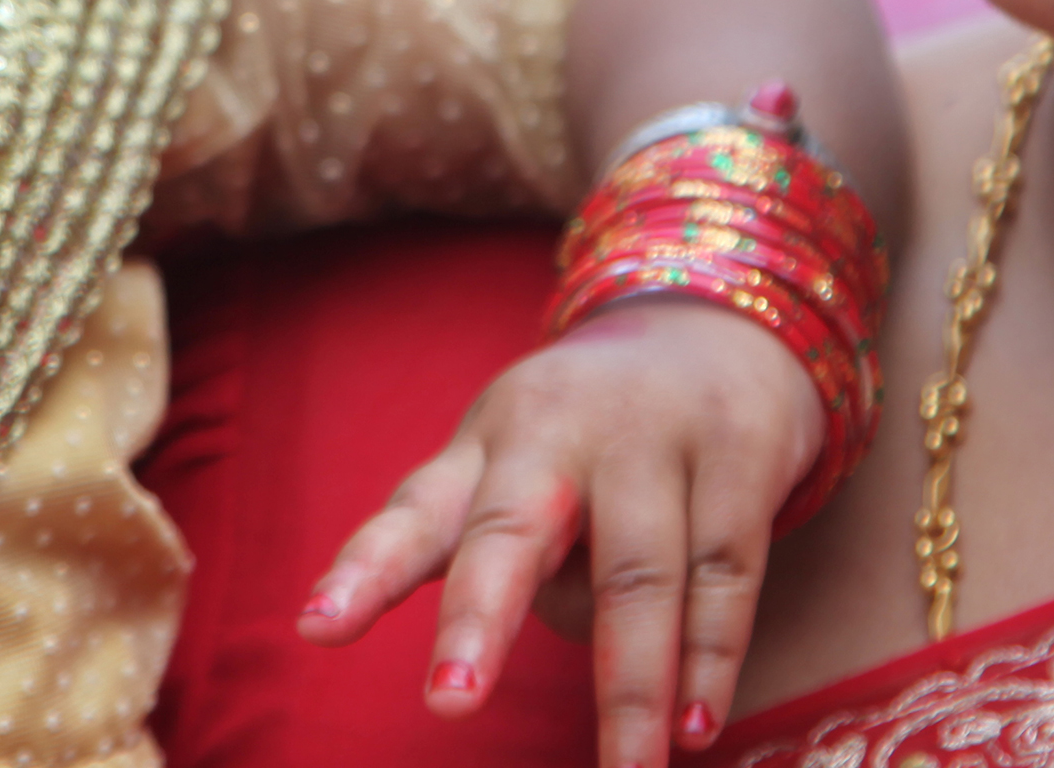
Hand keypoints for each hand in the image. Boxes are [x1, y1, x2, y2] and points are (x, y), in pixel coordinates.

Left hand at [300, 298, 819, 767]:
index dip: (364, 572)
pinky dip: (709, 655)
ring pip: (635, 573)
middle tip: (449, 705)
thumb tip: (519, 642)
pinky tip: (695, 724)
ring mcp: (650, 435)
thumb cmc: (588, 442)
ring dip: (630, 683)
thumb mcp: (516, 474)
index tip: (316, 630)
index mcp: (483, 448)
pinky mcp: (736, 449)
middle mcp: (555, 433)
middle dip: (480, 620)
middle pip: (512, 531)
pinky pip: (721, 570)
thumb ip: (495, 562)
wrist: (714, 331)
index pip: (414, 513)